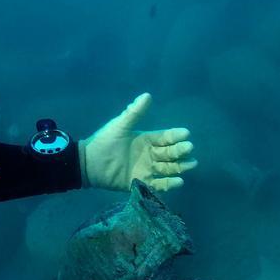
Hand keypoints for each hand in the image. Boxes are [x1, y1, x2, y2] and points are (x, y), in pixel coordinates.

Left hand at [80, 93, 197, 191]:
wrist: (89, 163)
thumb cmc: (105, 141)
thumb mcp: (120, 125)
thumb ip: (134, 113)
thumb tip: (147, 95)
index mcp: (147, 140)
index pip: (166, 137)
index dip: (176, 135)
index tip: (186, 133)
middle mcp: (151, 155)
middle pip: (170, 153)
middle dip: (181, 150)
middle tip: (189, 148)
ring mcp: (147, 169)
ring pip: (168, 168)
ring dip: (180, 166)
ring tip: (191, 164)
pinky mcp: (141, 182)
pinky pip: (158, 184)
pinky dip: (169, 184)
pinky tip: (178, 181)